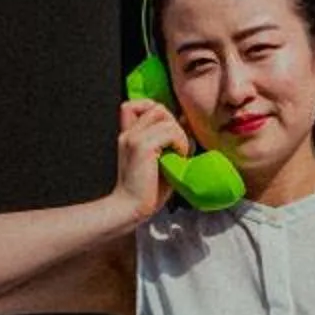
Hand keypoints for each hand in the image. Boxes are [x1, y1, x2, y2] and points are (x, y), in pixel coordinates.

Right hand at [115, 97, 193, 221]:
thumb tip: (186, 122)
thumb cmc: (146, 192)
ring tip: (178, 154)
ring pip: (164, 117)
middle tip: (177, 147)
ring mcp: (133, 138)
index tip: (168, 132)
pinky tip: (178, 158)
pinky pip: (170, 131)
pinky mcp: (142, 147)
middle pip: (156, 107)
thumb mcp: (159, 161)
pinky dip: (180, 142)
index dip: (156, 111)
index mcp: (128, 136)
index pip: (136, 104)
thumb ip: (168, 141)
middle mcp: (128, 133)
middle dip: (173, 123)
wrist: (130, 209)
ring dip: (179, 134)